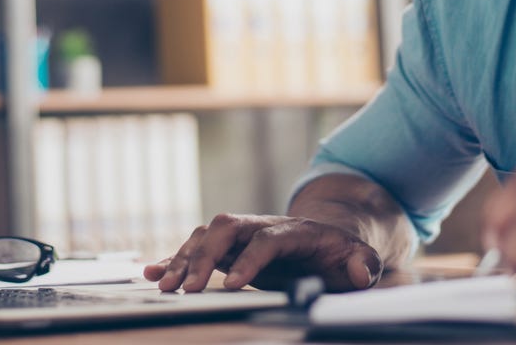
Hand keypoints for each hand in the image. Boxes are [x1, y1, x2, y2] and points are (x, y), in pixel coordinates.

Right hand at [143, 213, 382, 292]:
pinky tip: (153, 272)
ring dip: (183, 257)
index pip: (268, 239)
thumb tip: (360, 272)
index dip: (250, 260)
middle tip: (187, 289)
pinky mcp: (231, 249)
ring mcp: (244, 236)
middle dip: (205, 254)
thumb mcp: (359, 259)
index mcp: (294, 230)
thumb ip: (363, 265)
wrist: (328, 238)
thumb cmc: (341, 253)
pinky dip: (174, 258)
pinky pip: (197, 247)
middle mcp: (263, 226)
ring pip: (207, 235)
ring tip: (164, 286)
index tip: (232, 285)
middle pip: (228, 227)